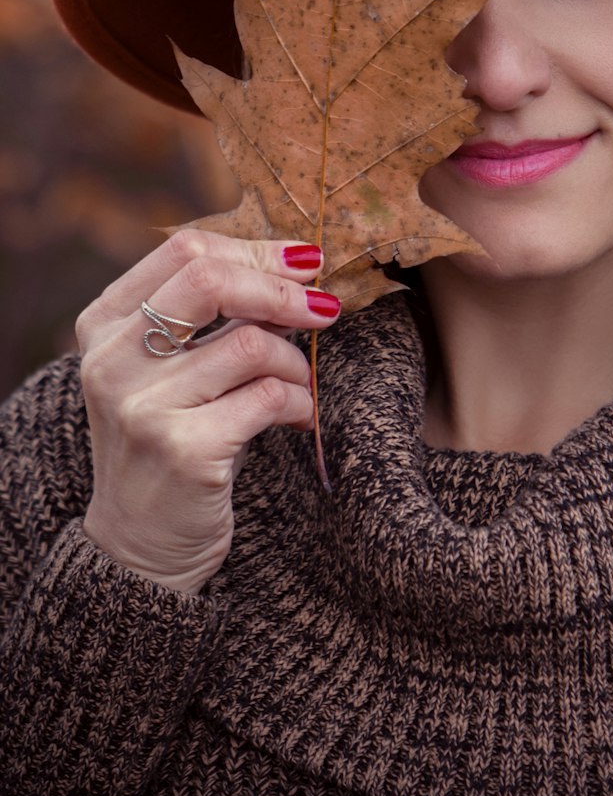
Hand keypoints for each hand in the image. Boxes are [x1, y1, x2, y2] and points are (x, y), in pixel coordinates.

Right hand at [77, 231, 339, 594]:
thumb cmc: (169, 438)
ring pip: (251, 343)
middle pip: (210, 280)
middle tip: (324, 307)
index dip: (255, 248)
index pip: (185, 250)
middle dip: (282, 289)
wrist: (138, 546)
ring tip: (298, 385)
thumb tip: (292, 262)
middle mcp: (112, 360)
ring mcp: (143, 407)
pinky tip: (299, 417)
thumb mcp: (164, 369)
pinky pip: (269, 398)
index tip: (302, 261)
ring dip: (295, 363)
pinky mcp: (183, 451)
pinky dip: (300, 403)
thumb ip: (206, 315)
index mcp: (104, 324)